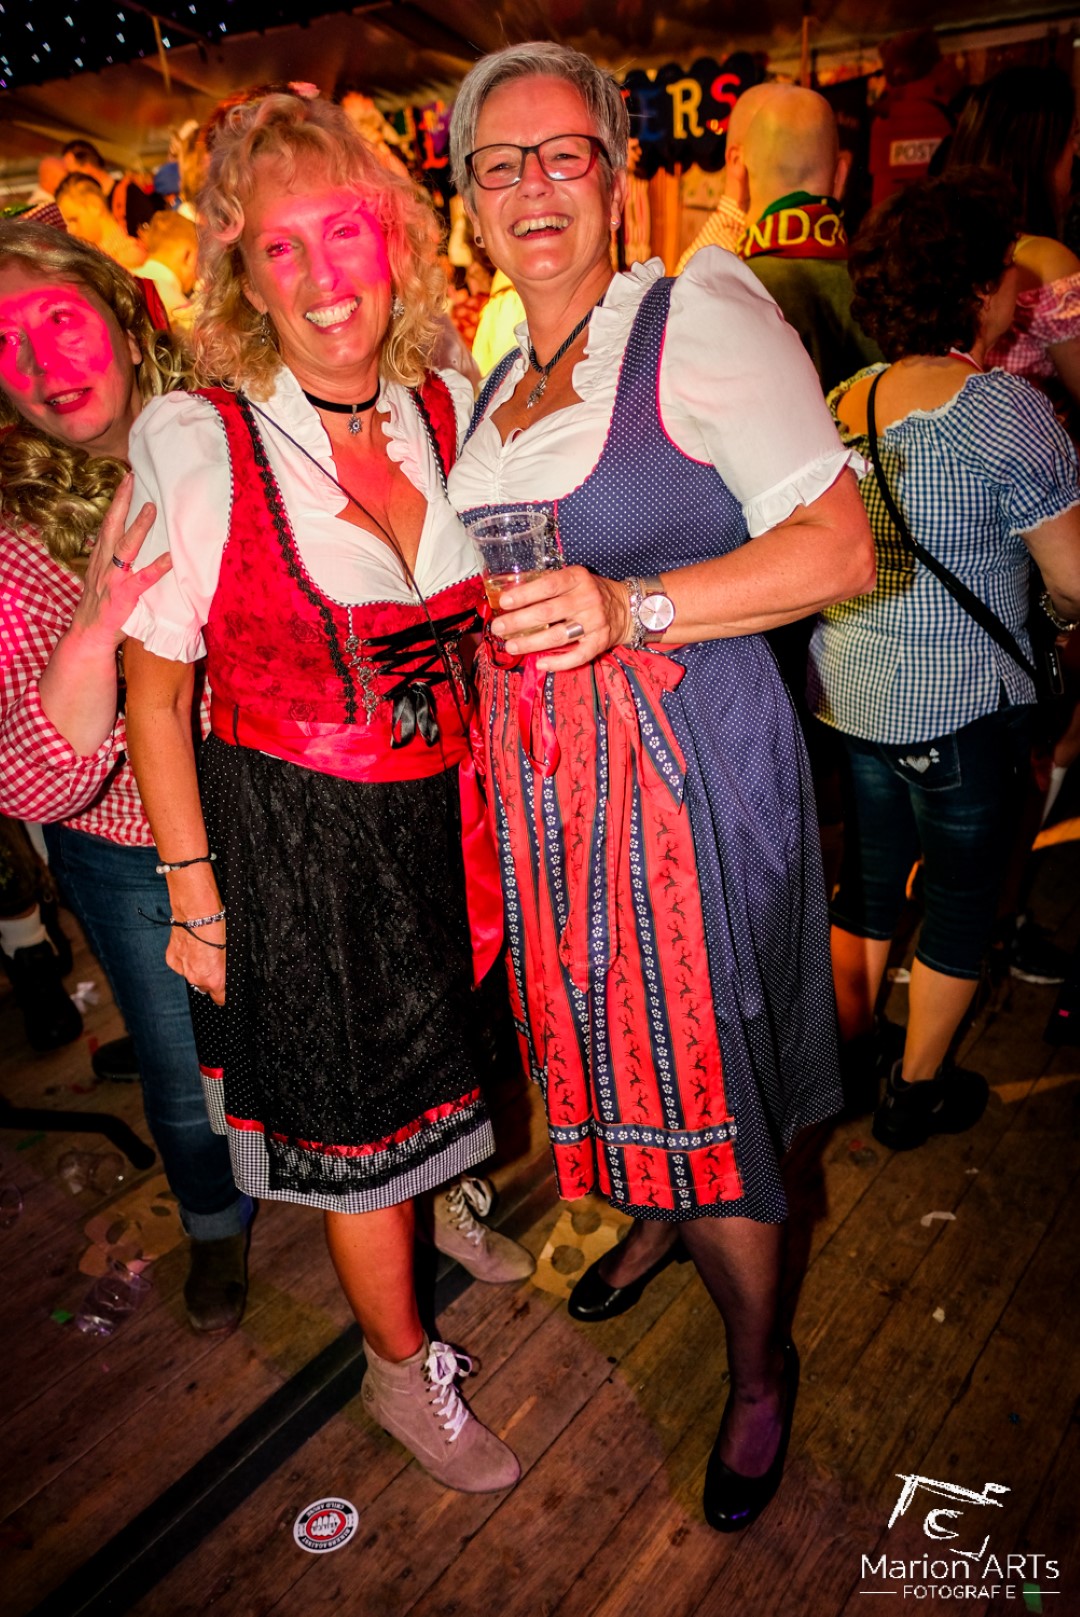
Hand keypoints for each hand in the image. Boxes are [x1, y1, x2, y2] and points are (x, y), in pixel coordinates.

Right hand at [71, 473, 170, 648]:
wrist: (90, 635)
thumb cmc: (101, 606)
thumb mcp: (103, 576)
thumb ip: (115, 559)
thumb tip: (132, 541)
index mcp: (100, 557)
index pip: (108, 522)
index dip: (117, 500)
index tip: (126, 479)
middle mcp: (104, 563)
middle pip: (111, 525)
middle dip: (121, 500)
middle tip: (132, 478)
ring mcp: (113, 578)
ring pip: (125, 547)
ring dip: (138, 527)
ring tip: (151, 508)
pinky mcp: (124, 595)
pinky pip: (143, 579)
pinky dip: (157, 567)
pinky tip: (170, 557)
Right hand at [162, 867, 225, 1004]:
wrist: (197, 913)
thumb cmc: (218, 928)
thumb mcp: (230, 952)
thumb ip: (226, 970)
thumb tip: (226, 977)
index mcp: (214, 979)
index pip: (220, 999)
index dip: (224, 994)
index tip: (225, 989)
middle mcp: (196, 978)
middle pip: (205, 987)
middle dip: (210, 977)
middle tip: (214, 961)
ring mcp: (182, 970)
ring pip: (192, 975)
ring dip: (196, 967)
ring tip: (201, 950)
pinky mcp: (172, 960)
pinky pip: (181, 965)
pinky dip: (185, 959)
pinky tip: (190, 947)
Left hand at [492, 566, 631, 671]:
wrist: (628, 608)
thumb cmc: (591, 592)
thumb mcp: (574, 579)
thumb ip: (549, 584)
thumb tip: (513, 597)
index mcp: (578, 578)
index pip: (548, 585)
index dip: (525, 594)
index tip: (504, 602)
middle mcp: (587, 599)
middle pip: (547, 612)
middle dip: (519, 621)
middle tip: (498, 628)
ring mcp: (595, 622)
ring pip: (558, 636)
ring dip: (531, 643)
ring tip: (511, 646)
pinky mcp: (599, 643)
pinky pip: (577, 656)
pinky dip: (558, 662)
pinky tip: (540, 663)